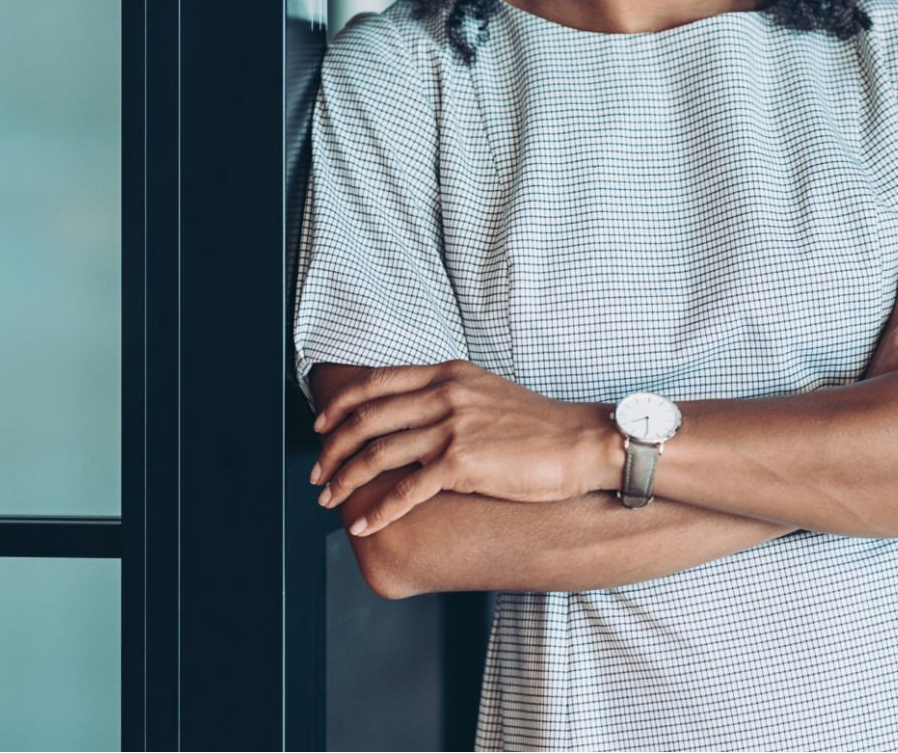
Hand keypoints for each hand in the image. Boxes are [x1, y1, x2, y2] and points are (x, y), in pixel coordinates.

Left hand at [309, 360, 608, 534]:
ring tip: (329, 499)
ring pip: (378, 454)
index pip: (375, 384)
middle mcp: (445, 394)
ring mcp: (452, 427)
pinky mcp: (462, 462)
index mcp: (447, 374)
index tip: (321, 428)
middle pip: (367, 419)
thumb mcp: (486, 394)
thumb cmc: (539, 427)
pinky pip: (406, 489)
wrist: (580, 443)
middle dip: (333, 449)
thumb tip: (411, 418)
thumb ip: (447, 397)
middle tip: (318, 473)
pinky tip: (362, 522)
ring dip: (345, 479)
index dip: (340, 407)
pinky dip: (377, 508)